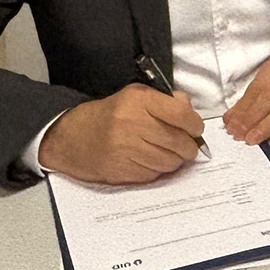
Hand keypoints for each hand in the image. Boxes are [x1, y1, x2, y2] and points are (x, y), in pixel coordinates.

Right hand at [38, 83, 205, 183]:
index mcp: (138, 101)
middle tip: (189, 146)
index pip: (180, 114)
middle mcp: (132, 124)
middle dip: (189, 146)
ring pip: (169, 161)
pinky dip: (159, 169)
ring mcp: (126, 150)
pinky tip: (153, 160)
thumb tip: (189, 110)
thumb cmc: (110, 114)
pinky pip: (154, 174)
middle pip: (178, 141)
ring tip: (172, 153)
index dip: (194, 124)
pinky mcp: (121, 170)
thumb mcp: (135, 95)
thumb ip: (165, 99)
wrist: (74, 137)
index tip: (195, 128)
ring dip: (176, 160)